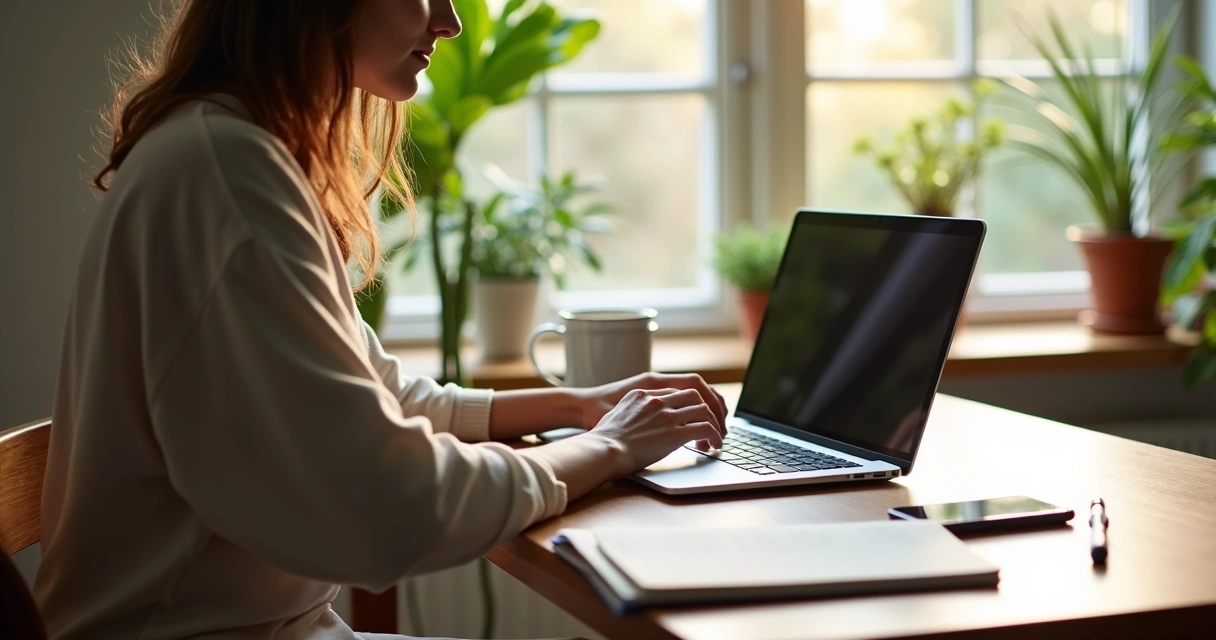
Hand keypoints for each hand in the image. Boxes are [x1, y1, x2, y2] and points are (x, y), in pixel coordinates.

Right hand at [584, 388, 726, 474]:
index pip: (674, 391)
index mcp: (642, 394)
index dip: (686, 404)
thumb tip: (636, 422)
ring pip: (703, 409)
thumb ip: (630, 412)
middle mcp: (657, 401)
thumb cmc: (604, 440)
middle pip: (693, 395)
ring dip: (713, 423)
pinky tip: (715, 444)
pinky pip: (705, 429)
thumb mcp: (615, 414)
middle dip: (705, 408)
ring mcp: (667, 416)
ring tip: (716, 436)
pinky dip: (714, 435)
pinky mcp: (675, 434)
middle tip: (710, 423)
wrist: (604, 450)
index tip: (691, 416)